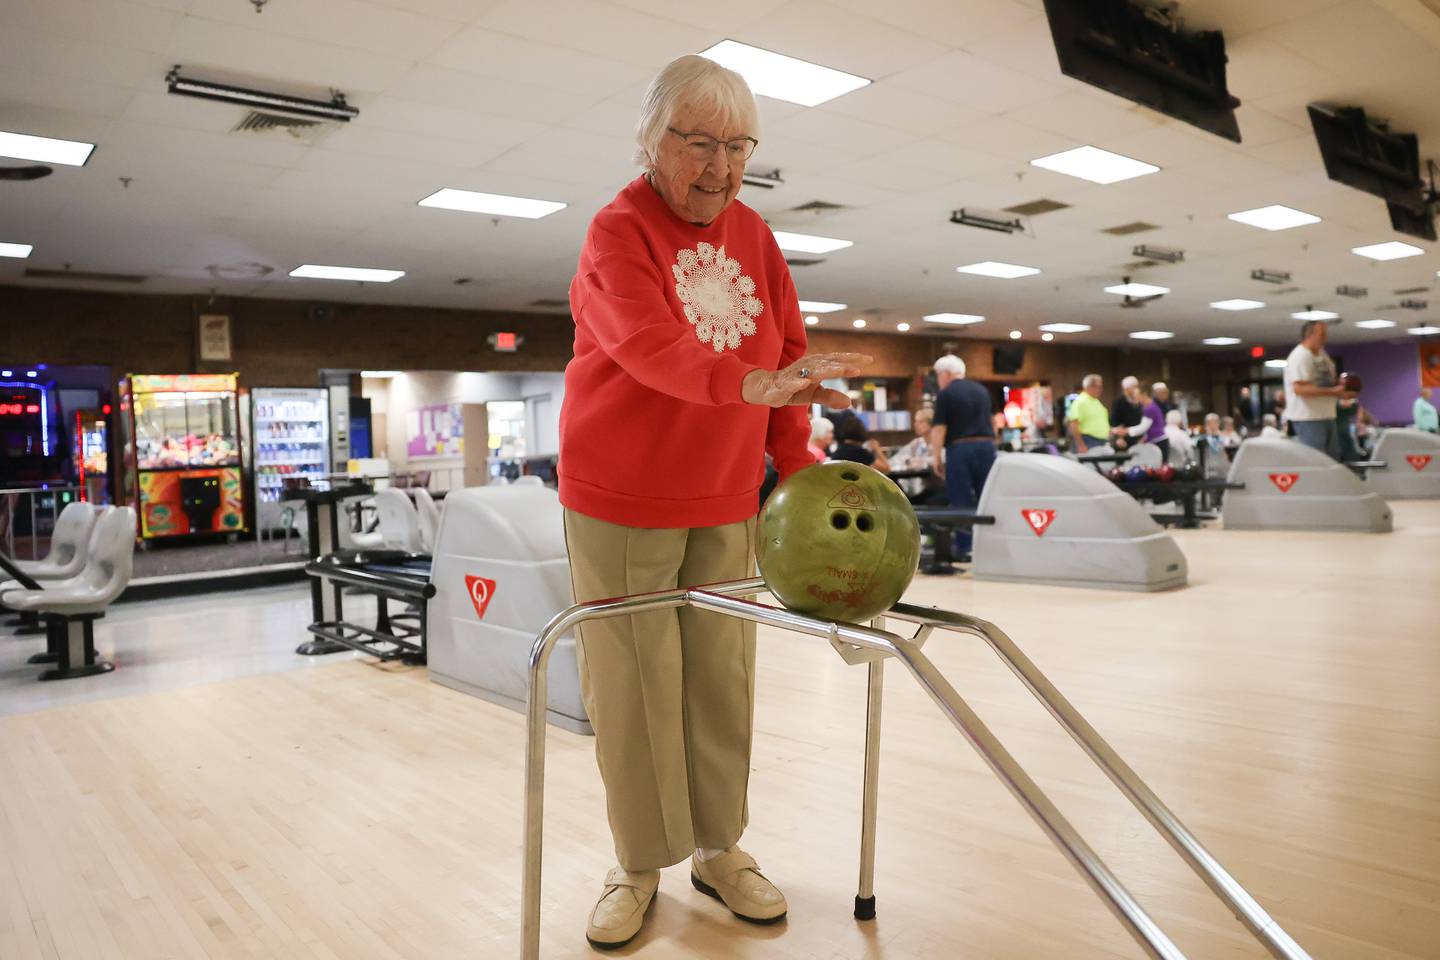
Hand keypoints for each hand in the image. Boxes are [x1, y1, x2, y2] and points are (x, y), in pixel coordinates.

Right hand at [741, 352, 870, 407]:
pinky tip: (806, 382)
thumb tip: (850, 402)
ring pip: (812, 370)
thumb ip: (830, 397)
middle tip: (859, 367)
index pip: (837, 360)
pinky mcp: (783, 384)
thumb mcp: (813, 394)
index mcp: (817, 365)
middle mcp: (807, 365)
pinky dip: (798, 382)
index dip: (852, 358)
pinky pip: (791, 383)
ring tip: (841, 370)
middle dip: (843, 364)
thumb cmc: (792, 389)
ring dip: (826, 370)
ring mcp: (795, 374)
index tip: (870, 359)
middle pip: (828, 363)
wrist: (766, 389)